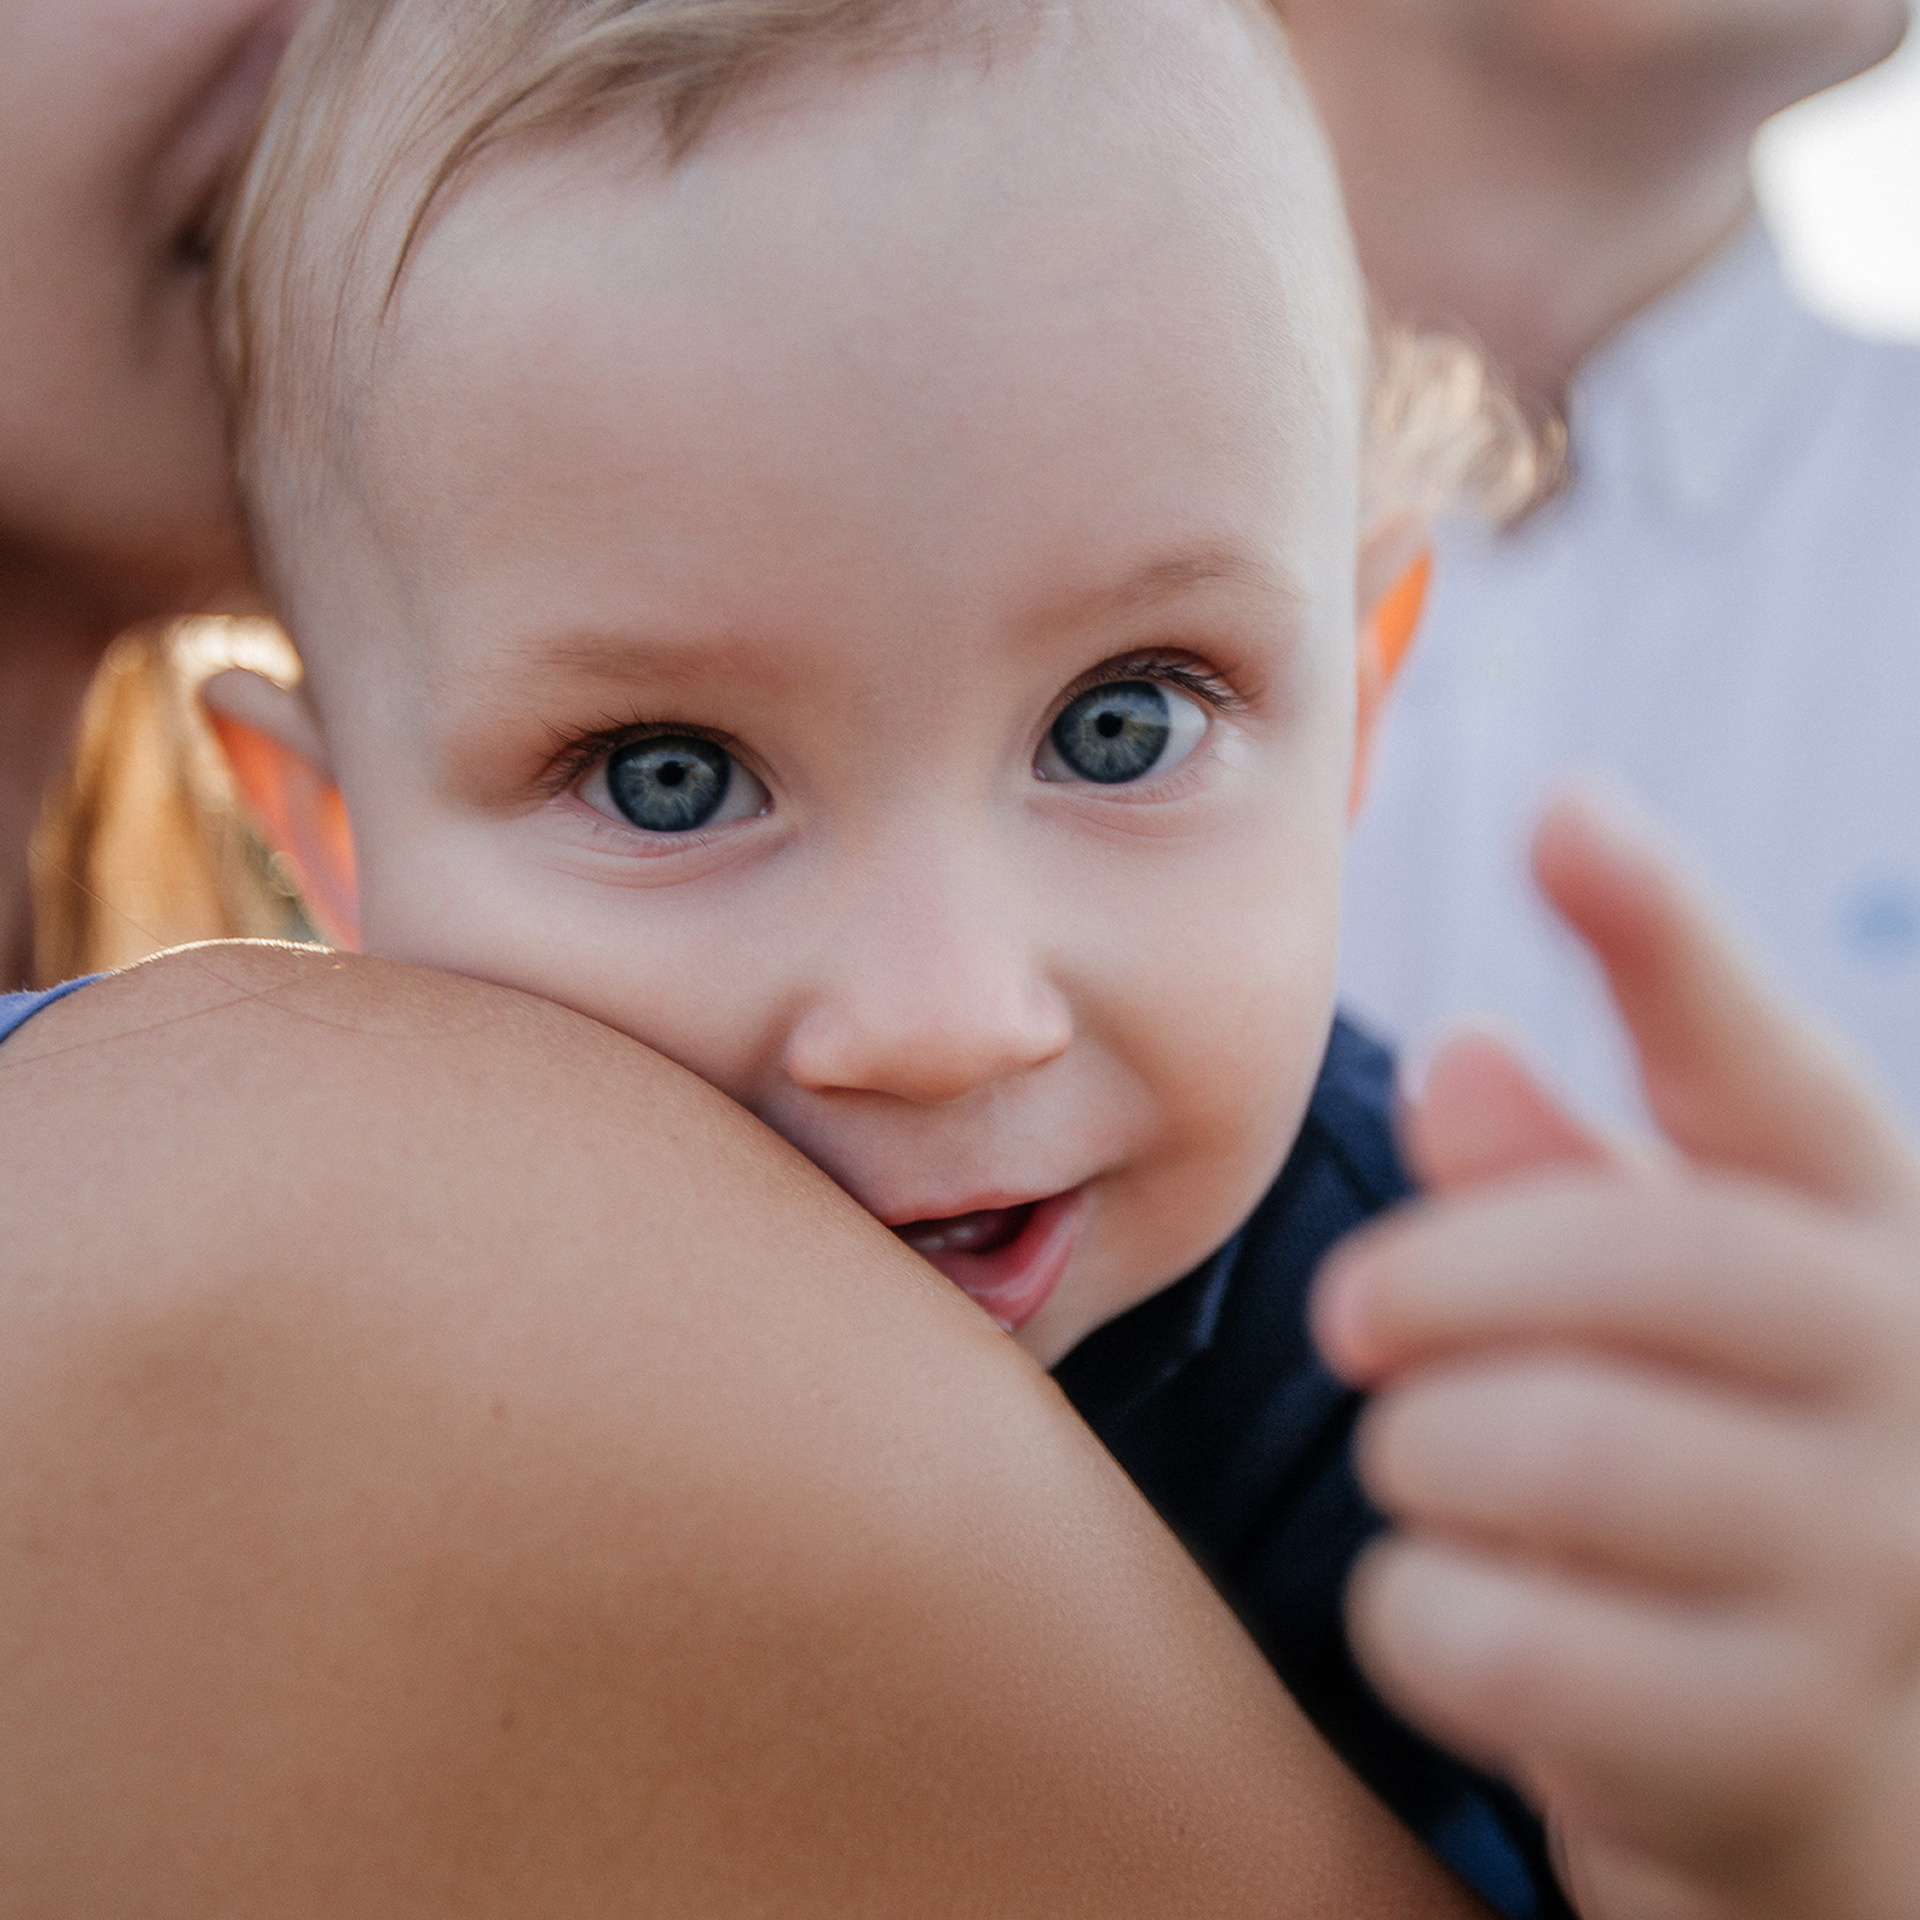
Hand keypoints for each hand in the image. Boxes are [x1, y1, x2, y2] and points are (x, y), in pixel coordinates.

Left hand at [1313, 790, 1919, 1919]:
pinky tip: (1450, 1616)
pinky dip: (1419, 1619)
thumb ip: (1570, 1194)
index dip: (1663, 936)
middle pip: (1621, 1261)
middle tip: (1358, 1317)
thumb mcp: (1651, 1346)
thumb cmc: (1696, 1521)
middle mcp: (1907, 1391)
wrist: (1807, 1804)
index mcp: (1861, 1256)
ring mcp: (1871, 1582)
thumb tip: (1467, 1044)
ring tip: (1437, 1479)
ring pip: (1542, 1450)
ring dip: (1426, 1461)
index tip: (1559, 814)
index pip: (1765, 1072)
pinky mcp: (1780, 1758)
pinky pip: (1501, 1638)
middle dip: (1438, 1284)